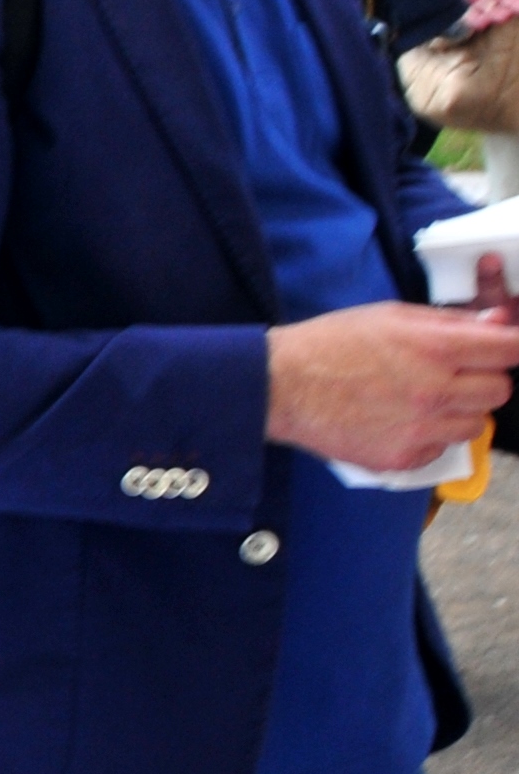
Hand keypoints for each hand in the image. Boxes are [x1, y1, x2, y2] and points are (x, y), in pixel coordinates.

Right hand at [266, 278, 518, 474]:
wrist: (278, 386)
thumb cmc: (328, 345)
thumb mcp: (389, 316)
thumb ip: (448, 321)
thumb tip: (497, 323)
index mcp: (434, 347)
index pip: (508, 348)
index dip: (510, 347)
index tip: (504, 349)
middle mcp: (434, 389)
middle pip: (500, 390)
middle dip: (483, 380)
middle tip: (453, 376)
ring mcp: (420, 428)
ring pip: (478, 424)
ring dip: (460, 411)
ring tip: (425, 401)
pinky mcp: (404, 457)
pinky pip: (442, 448)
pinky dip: (430, 436)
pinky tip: (400, 421)